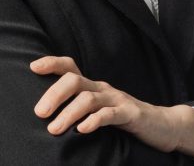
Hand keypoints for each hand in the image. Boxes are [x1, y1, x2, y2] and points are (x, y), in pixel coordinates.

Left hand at [29, 55, 184, 152]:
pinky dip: (95, 120)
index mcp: (92, 86)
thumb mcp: (98, 110)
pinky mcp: (130, 113)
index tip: (32, 67)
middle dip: (54, 93)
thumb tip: (46, 116)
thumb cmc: (123, 118)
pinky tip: (82, 129)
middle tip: (39, 112)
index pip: (69, 67)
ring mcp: (116, 99)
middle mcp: (101, 88)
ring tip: (54, 129)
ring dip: (69, 113)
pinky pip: (110, 114)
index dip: (52, 63)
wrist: (161, 124)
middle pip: (74, 80)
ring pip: (88, 98)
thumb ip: (78, 108)